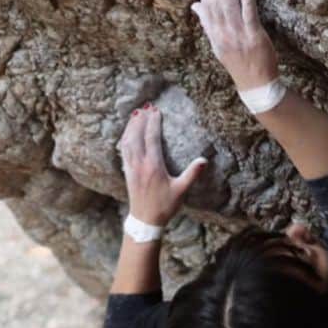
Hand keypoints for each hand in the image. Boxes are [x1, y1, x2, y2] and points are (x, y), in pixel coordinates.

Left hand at [117, 103, 205, 226]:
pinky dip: (125, 138)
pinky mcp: (127, 172)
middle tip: (145, 107)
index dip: (153, 122)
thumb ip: (192, 174)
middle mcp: (140, 164)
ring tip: (135, 115)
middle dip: (141, 120)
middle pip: (137, 135)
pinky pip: (123, 150)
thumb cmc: (165, 206)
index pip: (152, 138)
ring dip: (131, 126)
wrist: (145, 220)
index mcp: (154, 166)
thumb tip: (204, 160)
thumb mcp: (181, 190)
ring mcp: (131, 167)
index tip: (156, 110)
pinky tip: (127, 133)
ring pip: (127, 141)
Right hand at [190, 0, 278, 91]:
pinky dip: (247, 2)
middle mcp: (223, 34)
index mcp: (214, 34)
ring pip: (229, 7)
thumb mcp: (218, 44)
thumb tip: (195, 5)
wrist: (256, 85)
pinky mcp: (255, 37)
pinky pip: (249, 17)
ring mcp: (238, 36)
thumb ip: (207, 23)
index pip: (206, 4)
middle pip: (215, 3)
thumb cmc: (238, 63)